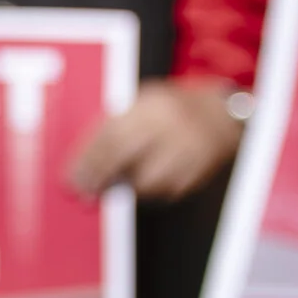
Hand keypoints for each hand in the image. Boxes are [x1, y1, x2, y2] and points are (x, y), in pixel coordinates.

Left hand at [68, 78, 244, 200]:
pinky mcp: (200, 171)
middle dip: (98, 176)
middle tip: (82, 190)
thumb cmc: (174, 108)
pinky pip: (167, 190)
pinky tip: (138, 190)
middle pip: (123, 157)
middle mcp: (170, 126)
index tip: (71, 175)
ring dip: (124, 187)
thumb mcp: (145, 104)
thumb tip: (86, 158)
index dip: (87, 159)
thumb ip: (118, 125)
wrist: (226, 115)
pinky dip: (149, 193)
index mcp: (151, 106)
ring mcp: (188, 150)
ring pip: (146, 180)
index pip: (110, 135)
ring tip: (109, 188)